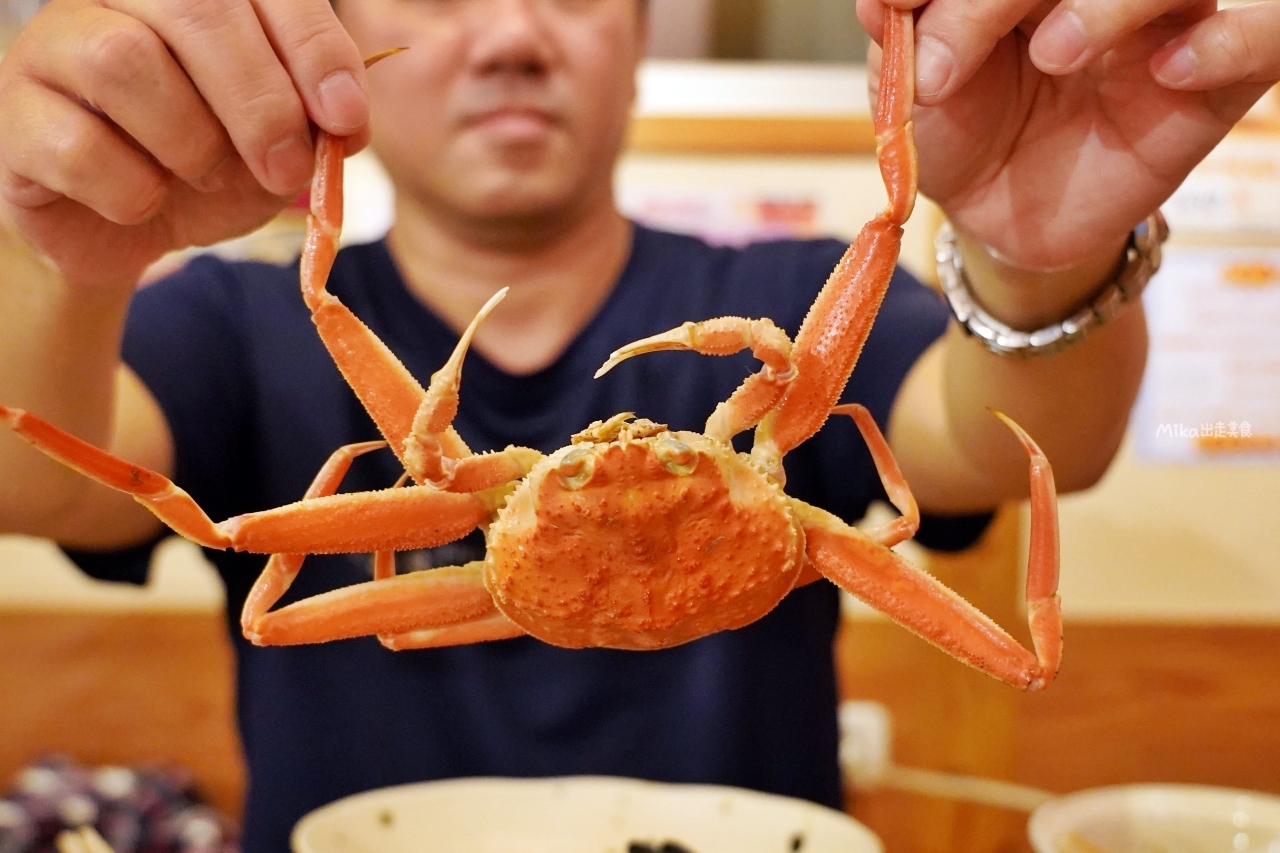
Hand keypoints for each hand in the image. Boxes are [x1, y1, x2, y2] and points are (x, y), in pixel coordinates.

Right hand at [0, 0, 371, 288]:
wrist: (127, 226)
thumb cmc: (207, 168)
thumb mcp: (279, 148)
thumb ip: (314, 125)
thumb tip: (343, 120)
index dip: (312, 47)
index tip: (345, 117)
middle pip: (194, 9)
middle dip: (260, 100)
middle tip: (287, 167)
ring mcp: (55, 46)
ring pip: (125, 60)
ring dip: (190, 141)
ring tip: (202, 175)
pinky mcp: (14, 114)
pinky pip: (76, 144)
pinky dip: (129, 189)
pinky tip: (140, 200)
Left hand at [860, 0, 1279, 271]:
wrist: (1004, 217)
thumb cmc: (965, 135)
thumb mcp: (912, 92)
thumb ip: (904, 37)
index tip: (899, 9)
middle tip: (943, 66)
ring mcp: (1165, 22)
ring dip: (1114, 2)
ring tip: (1055, 56)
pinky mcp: (1215, 81)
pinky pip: (1266, 33)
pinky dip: (1233, 38)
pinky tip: (1171, 71)